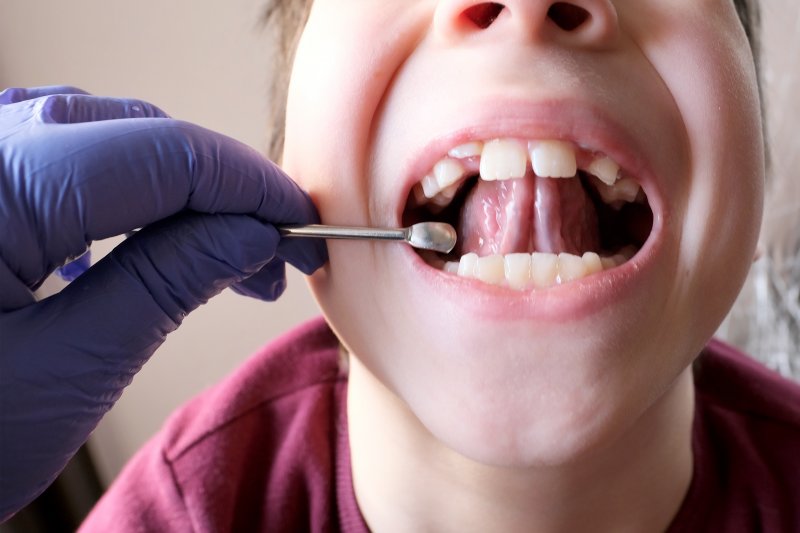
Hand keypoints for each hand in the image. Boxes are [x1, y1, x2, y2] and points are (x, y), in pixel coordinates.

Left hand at [0, 86, 326, 518]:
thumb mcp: (67, 369)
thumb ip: (168, 283)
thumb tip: (254, 233)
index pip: (165, 153)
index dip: (249, 185)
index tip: (301, 225)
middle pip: (138, 135)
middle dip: (221, 192)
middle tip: (270, 256)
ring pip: (104, 138)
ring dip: (177, 191)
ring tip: (218, 258)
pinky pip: (61, 155)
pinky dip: (123, 190)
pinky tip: (139, 239)